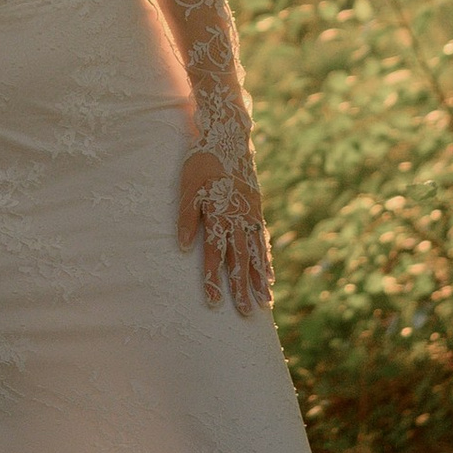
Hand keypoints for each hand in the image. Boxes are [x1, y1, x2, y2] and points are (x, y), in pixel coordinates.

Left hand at [176, 144, 272, 316]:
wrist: (229, 138)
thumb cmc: (202, 162)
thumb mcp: (188, 186)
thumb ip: (187, 217)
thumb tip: (184, 248)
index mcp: (219, 215)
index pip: (215, 255)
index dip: (214, 279)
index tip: (214, 303)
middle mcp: (238, 219)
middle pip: (240, 260)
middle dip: (242, 289)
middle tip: (247, 314)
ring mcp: (251, 216)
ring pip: (255, 254)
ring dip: (258, 280)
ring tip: (264, 303)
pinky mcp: (257, 211)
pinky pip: (262, 241)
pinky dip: (266, 261)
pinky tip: (268, 277)